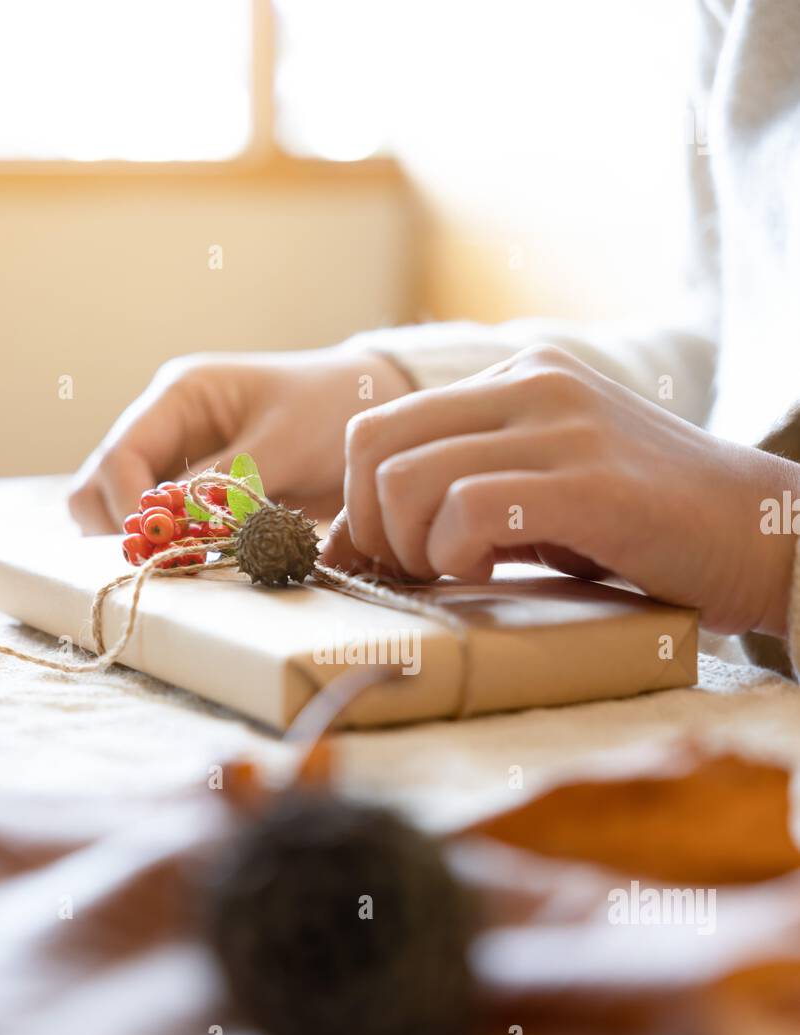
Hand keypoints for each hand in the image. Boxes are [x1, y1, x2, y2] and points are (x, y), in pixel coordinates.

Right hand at [68, 348, 411, 532]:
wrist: (369, 408)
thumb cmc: (331, 407)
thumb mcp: (284, 442)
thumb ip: (229, 482)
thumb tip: (179, 526)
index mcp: (178, 397)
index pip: (120, 456)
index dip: (129, 506)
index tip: (162, 545)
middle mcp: (166, 430)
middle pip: (99, 488)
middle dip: (124, 529)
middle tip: (167, 563)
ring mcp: (176, 464)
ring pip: (120, 515)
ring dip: (144, 544)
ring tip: (186, 566)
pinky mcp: (197, 498)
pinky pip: (163, 530)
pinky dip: (171, 552)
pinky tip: (201, 565)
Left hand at [323, 345, 799, 636]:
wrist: (765, 535)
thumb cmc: (649, 530)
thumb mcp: (549, 486)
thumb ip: (469, 489)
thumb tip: (361, 537)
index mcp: (519, 377)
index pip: (379, 427)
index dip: (356, 506)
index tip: (383, 561)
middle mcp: (532, 383)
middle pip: (373, 447)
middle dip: (372, 530)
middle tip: (415, 575)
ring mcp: (561, 425)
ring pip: (406, 479)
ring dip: (413, 550)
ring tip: (461, 576)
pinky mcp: (587, 480)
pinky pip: (466, 510)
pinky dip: (455, 558)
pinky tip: (493, 576)